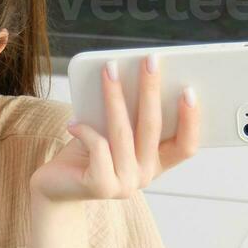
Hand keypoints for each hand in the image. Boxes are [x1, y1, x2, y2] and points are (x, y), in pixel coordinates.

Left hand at [33, 54, 201, 202]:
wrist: (55, 187)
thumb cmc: (86, 152)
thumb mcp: (112, 133)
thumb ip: (129, 117)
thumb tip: (137, 76)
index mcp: (155, 163)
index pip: (186, 146)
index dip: (191, 120)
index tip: (189, 90)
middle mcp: (145, 176)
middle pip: (154, 128)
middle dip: (152, 89)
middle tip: (150, 60)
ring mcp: (125, 183)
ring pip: (123, 132)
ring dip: (116, 96)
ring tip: (109, 70)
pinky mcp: (102, 186)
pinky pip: (98, 146)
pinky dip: (85, 129)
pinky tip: (73, 122)